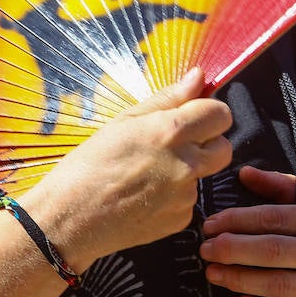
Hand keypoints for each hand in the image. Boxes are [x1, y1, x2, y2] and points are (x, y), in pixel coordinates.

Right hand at [29, 68, 232, 267]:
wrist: (71, 219)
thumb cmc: (89, 165)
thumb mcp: (124, 122)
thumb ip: (167, 99)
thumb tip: (198, 77)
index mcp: (170, 132)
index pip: (220, 114)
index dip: (208, 113)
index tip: (193, 116)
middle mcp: (186, 164)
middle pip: (225, 147)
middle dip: (208, 142)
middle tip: (175, 144)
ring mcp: (186, 195)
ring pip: (204, 174)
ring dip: (188, 170)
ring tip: (148, 173)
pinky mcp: (181, 219)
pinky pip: (189, 199)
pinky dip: (174, 195)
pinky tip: (145, 195)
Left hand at [200, 165, 295, 296]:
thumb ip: (284, 188)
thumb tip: (244, 174)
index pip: (277, 217)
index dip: (238, 220)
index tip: (210, 224)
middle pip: (275, 251)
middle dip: (233, 249)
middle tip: (205, 250)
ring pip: (281, 285)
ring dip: (240, 280)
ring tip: (213, 273)